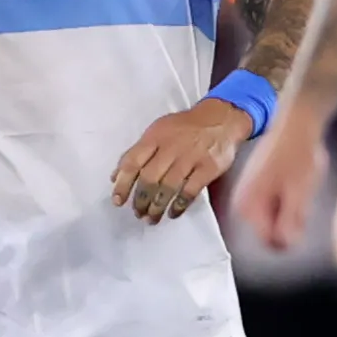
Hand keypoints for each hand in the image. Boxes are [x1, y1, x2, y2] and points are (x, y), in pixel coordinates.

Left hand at [113, 99, 254, 224]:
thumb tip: (115, 176)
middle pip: (149, 178)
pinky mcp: (208, 167)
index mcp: (155, 137)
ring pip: (168, 187)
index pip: (133, 162)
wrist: (221, 118)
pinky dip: (179, 205)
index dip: (123, 184)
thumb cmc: (184, 128)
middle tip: (137, 213)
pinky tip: (173, 213)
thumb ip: (137, 153)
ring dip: (157, 207)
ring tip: (151, 218)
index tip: (117, 201)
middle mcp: (170, 147)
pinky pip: (190, 190)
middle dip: (140, 200)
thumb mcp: (158, 131)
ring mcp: (190, 158)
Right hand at [228, 120, 327, 250]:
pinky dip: (286, 200)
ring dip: (289, 210)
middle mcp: (241, 203)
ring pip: (273, 219)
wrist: (296, 124)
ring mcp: (247, 194)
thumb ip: (289, 224)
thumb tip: (284, 245)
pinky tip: (294, 182)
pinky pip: (272, 206)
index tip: (303, 219)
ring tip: (299, 187)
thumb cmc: (298, 155)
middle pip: (270, 231)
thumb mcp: (299, 194)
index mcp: (248, 207)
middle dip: (290, 222)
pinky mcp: (255, 187)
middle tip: (302, 198)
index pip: (269, 241)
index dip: (291, 236)